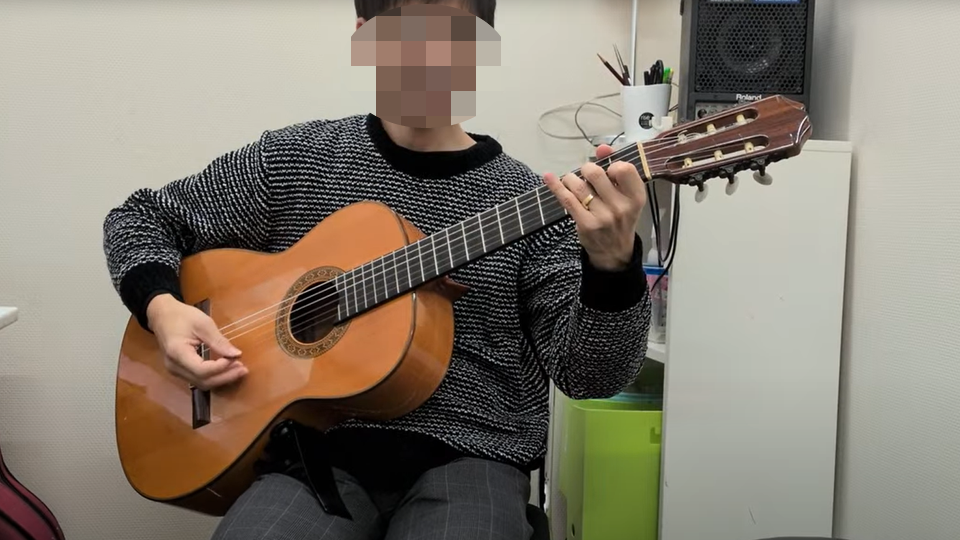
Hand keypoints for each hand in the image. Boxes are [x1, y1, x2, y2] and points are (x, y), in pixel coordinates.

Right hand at [146, 294, 247, 389]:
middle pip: (203, 381)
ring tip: (238, 370)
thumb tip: (236, 354)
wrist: (162, 316)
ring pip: (202, 384)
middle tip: (243, 369)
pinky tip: (227, 370)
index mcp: (177, 352)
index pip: (201, 370)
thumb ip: (218, 341)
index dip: (221, 368)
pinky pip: (199, 380)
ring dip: (221, 379)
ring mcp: (175, 371)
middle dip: (225, 377)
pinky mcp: (180, 371)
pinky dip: (214, 377)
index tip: (236, 359)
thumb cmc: (182, 316)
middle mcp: (174, 366)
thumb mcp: (202, 323)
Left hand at [544, 145, 646, 269]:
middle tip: (585, 175)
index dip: (612, 165)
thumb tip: (602, 147)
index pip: (623, 168)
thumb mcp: (626, 196)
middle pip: (596, 174)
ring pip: (579, 185)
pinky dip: (556, 186)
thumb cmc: (621, 218)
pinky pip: (567, 199)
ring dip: (571, 179)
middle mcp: (621, 207)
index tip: (608, 171)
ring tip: (572, 182)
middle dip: (586, 169)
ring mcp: (603, 217)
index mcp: (636, 197)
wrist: (614, 252)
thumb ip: (617, 170)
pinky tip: (548, 177)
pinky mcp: (586, 224)